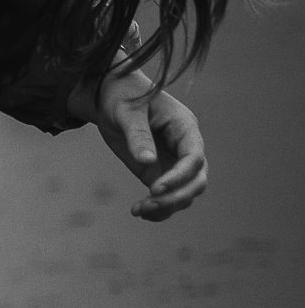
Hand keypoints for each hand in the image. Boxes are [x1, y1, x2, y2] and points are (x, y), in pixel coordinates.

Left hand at [71, 68, 207, 221]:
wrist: (110, 96)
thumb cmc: (122, 96)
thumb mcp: (127, 112)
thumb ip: (138, 136)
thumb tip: (148, 162)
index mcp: (184, 127)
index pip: (194, 158)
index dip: (179, 177)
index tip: (154, 189)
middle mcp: (184, 146)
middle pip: (197, 180)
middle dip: (176, 197)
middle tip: (146, 205)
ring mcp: (172, 161)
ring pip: (185, 192)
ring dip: (166, 207)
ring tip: (138, 210)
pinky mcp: (157, 171)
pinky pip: (166, 195)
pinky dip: (157, 208)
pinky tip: (139, 212)